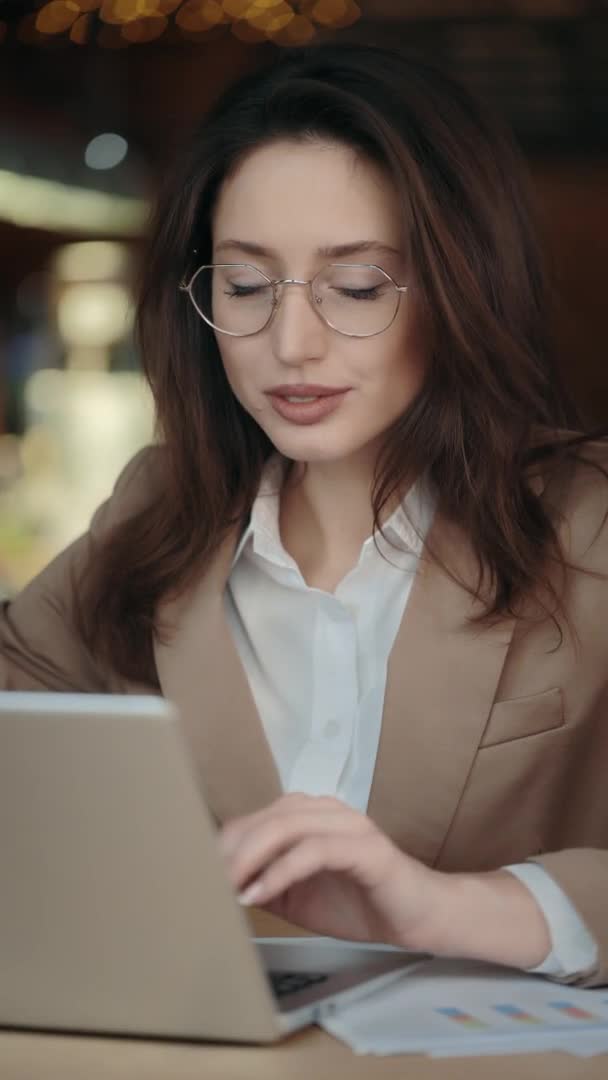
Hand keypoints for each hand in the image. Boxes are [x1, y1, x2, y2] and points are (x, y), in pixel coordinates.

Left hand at [218, 792, 444, 946]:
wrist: (419, 918)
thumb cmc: (360, 903)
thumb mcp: (298, 897)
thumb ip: (265, 884)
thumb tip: (219, 887)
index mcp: (311, 816)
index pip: (257, 818)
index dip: (225, 845)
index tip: (198, 873)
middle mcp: (328, 811)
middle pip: (268, 817)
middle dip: (232, 850)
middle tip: (205, 881)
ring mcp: (349, 826)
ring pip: (288, 825)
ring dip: (251, 857)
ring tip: (229, 886)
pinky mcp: (367, 849)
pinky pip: (316, 851)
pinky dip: (282, 871)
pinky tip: (261, 893)